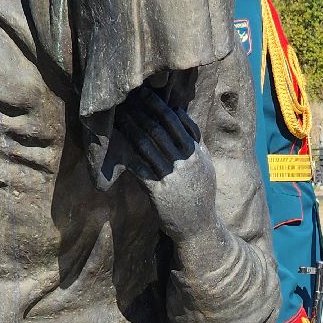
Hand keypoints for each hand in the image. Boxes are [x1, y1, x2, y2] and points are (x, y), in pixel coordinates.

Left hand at [113, 86, 216, 239]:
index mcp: (197, 154)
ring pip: (147, 146)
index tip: (145, 94)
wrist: (199, 228)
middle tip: (125, 99)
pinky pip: (140, 168)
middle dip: (141, 112)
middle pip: (160, 130)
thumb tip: (181, 116)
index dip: (160, 106)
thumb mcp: (205, 167)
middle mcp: (186, 163)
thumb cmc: (200, 195)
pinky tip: (117, 146)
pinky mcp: (159, 192)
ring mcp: (173, 177)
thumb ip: (195, 143)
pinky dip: (128, 156)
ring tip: (118, 118)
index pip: (177, 122)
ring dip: (130, 129)